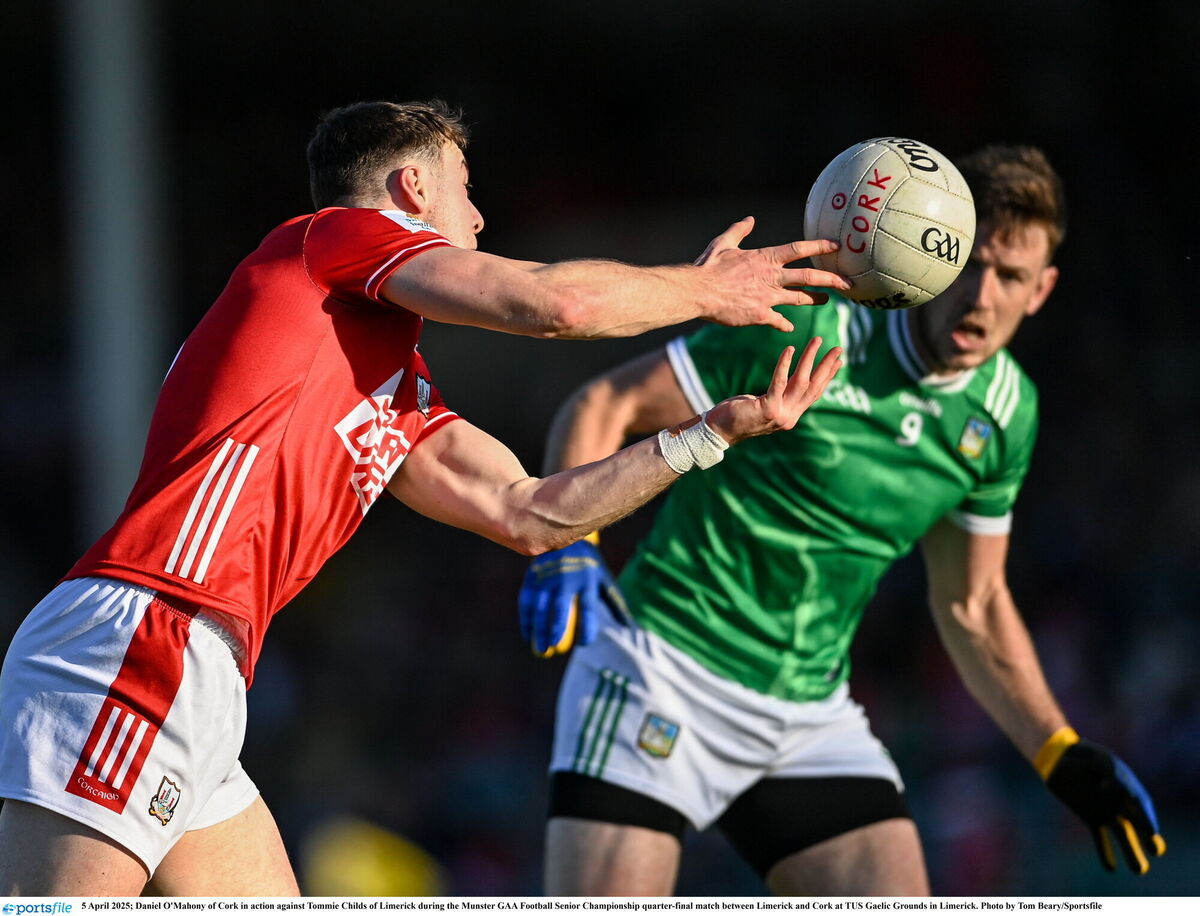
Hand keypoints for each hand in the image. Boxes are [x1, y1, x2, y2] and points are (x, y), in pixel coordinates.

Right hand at [518, 534, 628, 656]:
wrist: (565, 536)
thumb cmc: (589, 564)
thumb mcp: (604, 579)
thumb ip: (615, 602)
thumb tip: (629, 626)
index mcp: (588, 579)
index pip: (589, 607)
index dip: (587, 627)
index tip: (584, 643)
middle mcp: (567, 578)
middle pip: (560, 606)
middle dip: (556, 627)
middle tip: (553, 647)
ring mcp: (547, 577)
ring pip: (540, 606)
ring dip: (538, 629)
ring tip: (542, 650)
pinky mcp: (533, 577)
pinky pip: (526, 601)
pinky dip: (526, 619)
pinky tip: (528, 635)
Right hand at [693, 217, 851, 332]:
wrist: (699, 292)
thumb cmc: (708, 267)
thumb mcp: (723, 243)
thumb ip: (739, 231)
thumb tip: (750, 219)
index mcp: (765, 258)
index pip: (799, 249)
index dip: (820, 247)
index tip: (837, 246)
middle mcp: (771, 277)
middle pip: (809, 277)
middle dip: (832, 280)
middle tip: (848, 283)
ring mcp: (767, 297)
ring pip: (799, 299)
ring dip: (815, 299)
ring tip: (827, 300)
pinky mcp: (759, 315)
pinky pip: (778, 320)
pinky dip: (785, 323)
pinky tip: (790, 326)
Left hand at [704, 337, 841, 444]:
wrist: (720, 431)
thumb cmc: (739, 415)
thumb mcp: (766, 407)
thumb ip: (780, 399)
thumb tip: (790, 385)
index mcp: (791, 416)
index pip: (815, 394)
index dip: (828, 377)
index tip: (839, 362)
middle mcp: (790, 417)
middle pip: (814, 387)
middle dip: (827, 366)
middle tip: (838, 348)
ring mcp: (780, 414)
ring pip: (801, 382)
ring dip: (810, 359)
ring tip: (817, 341)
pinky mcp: (767, 408)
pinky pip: (779, 382)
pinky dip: (785, 364)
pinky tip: (790, 349)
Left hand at [1038, 728, 1166, 873]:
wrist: (1062, 758)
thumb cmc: (1082, 755)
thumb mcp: (1097, 758)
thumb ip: (1106, 772)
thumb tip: (1109, 787)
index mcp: (1127, 785)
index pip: (1140, 804)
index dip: (1147, 817)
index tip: (1152, 831)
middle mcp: (1121, 802)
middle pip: (1138, 823)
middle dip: (1148, 838)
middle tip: (1156, 850)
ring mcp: (1107, 811)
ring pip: (1123, 834)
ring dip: (1131, 852)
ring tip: (1140, 870)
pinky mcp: (1091, 818)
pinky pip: (1100, 837)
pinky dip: (1105, 852)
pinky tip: (1111, 867)